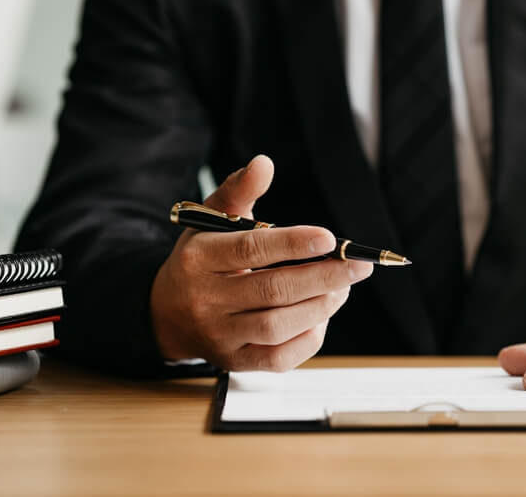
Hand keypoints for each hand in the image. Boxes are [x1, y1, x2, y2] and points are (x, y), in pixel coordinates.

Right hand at [150, 155, 372, 370]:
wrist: (166, 314)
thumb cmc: (201, 260)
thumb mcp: (209, 221)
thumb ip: (239, 190)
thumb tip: (264, 163)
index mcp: (198, 259)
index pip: (250, 250)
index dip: (292, 244)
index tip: (330, 238)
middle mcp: (206, 300)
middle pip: (272, 290)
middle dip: (323, 277)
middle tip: (359, 265)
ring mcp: (219, 336)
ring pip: (278, 326)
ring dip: (320, 306)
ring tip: (344, 286)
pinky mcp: (235, 361)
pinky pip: (279, 358)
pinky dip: (309, 337)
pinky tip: (323, 314)